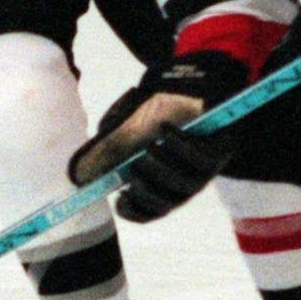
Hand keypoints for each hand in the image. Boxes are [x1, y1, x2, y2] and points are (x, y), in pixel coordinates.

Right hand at [68, 52, 247, 222]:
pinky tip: (165, 130)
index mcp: (161, 187)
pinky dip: (180, 145)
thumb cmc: (154, 113)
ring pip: (185, 184)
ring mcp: (203, 173)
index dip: (134, 211)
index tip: (119, 198)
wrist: (189, 87)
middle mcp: (183, 187)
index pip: (148, 212)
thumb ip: (107, 153)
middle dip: (148, 191)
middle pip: (167, 203)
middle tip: (133, 171)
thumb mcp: (126, 132)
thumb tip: (81, 175)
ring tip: (149, 147)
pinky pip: (200, 158)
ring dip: (164, 167)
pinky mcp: (219, 153)